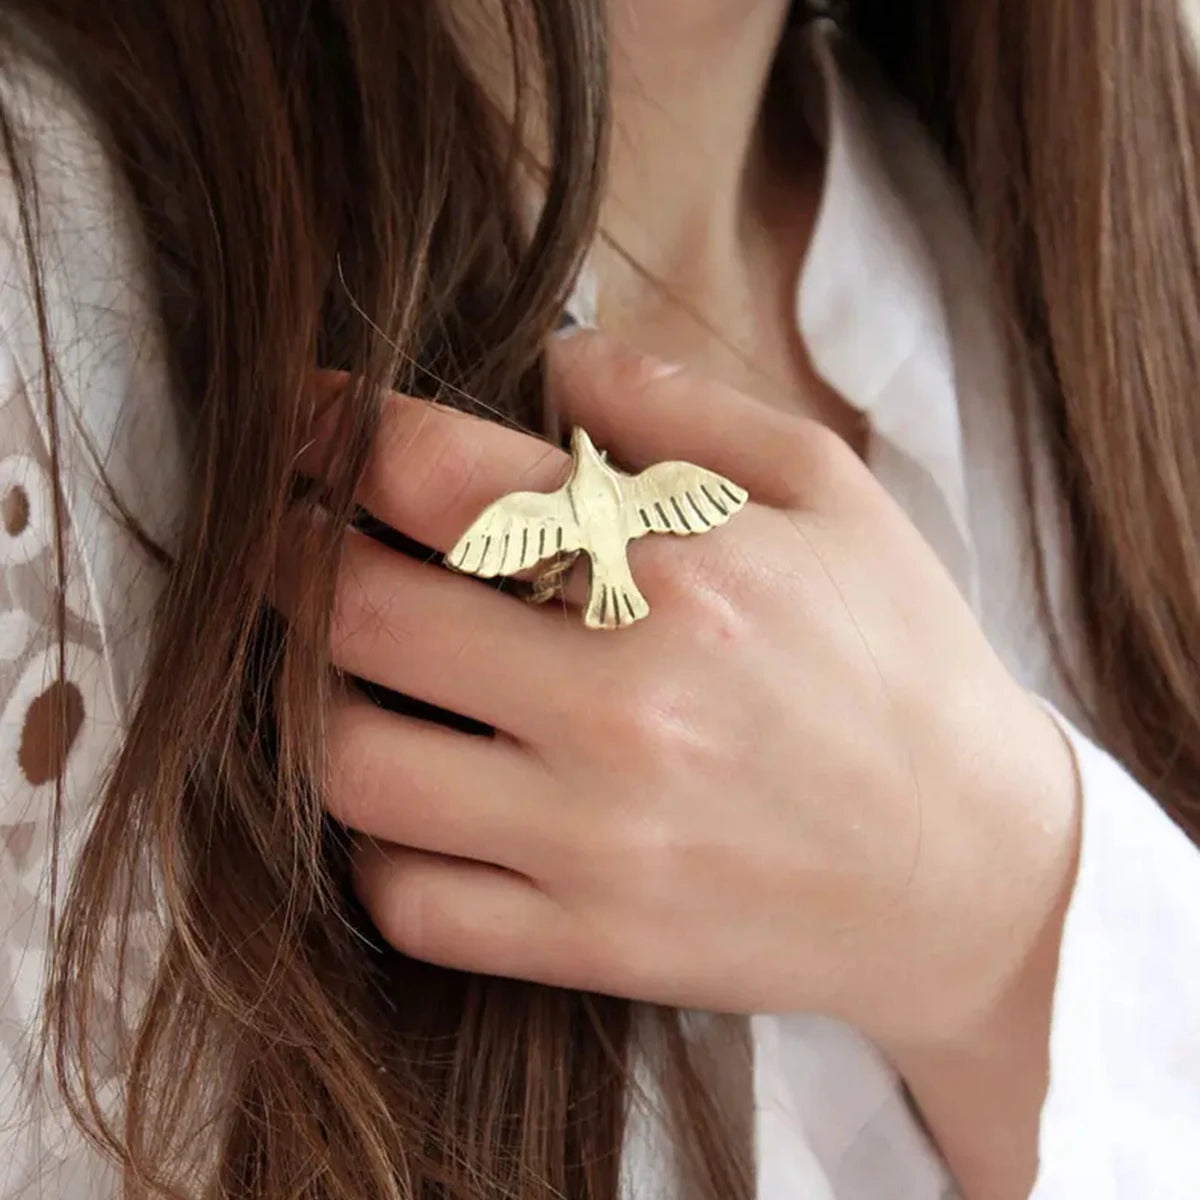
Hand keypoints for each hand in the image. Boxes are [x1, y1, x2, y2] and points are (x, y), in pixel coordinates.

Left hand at [291, 331, 1080, 1055]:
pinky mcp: (592, 942)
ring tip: (333, 662)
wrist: (969, 870)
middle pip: (362, 613)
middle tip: (275, 530)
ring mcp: (597, 839)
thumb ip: (683, 405)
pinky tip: (404, 798)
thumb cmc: (900, 663)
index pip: (438, 477)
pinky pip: (408, 902)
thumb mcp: (830, 494)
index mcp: (680, 571)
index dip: (334, 431)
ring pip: (353, 768)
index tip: (299, 419)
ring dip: (308, 699)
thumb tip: (550, 351)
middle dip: (284, 552)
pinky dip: (370, 844)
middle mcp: (622, 706)